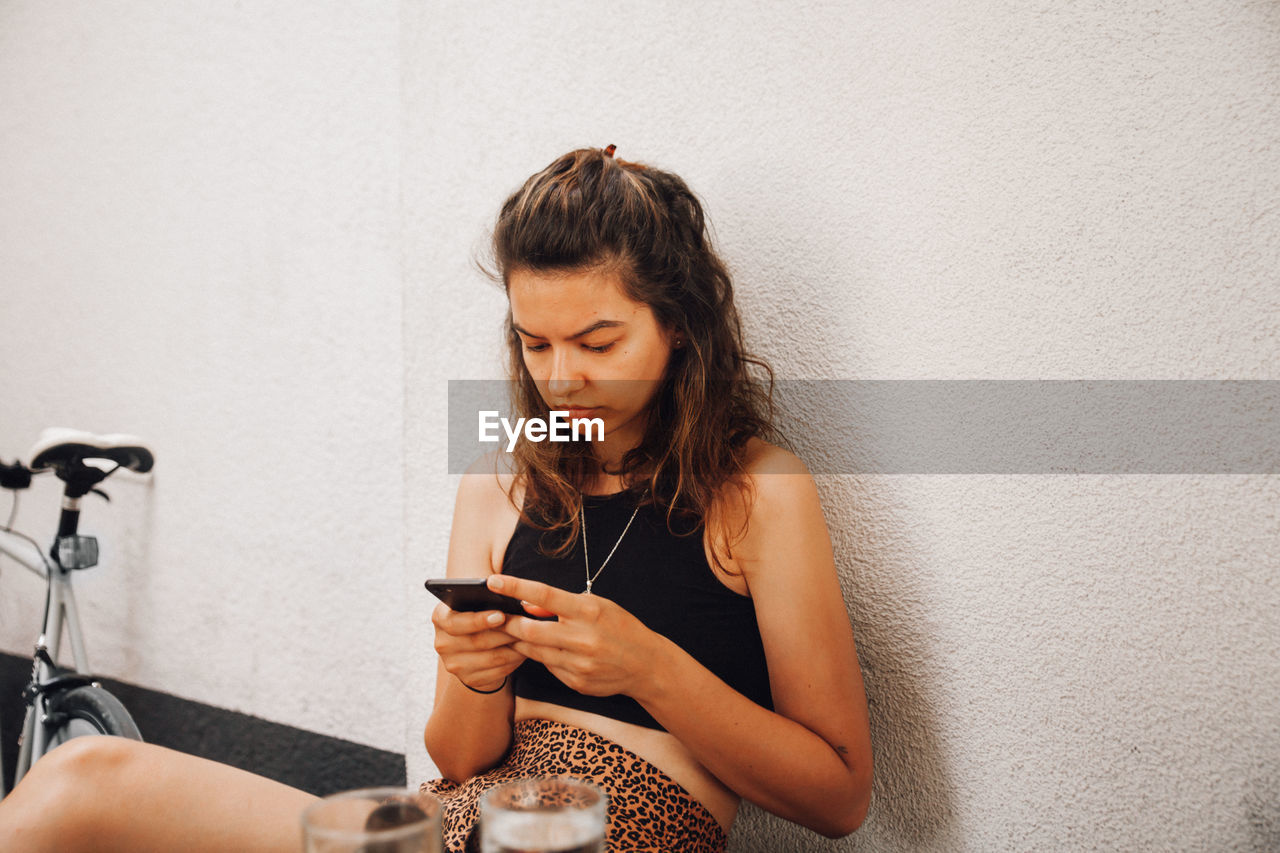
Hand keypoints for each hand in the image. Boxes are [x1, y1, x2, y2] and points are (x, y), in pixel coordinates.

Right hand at [431, 602, 525, 692]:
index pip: (455, 622)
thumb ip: (485, 594)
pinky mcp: (469, 679)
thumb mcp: (476, 599)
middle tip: (526, 626)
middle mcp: (442, 644)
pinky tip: (524, 651)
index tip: (501, 615)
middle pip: (476, 641)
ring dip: (513, 647)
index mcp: (440, 618)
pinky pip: (497, 672)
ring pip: (491, 658)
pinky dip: (513, 661)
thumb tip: (506, 594)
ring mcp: (454, 665)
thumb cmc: (480, 610)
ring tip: (530, 637)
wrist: (475, 638)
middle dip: (504, 633)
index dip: (479, 620)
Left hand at [486, 574, 663, 699]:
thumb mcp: (596, 605)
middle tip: (496, 617)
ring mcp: (579, 664)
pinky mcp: (576, 682)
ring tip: (515, 633)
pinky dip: (543, 657)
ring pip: (535, 652)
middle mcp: (582, 639)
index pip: (544, 595)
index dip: (515, 588)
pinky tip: (548, 650)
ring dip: (521, 642)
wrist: (645, 664)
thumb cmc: (619, 627)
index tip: (493, 581)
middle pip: (530, 631)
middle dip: (509, 624)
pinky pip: (548, 667)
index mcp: (587, 612)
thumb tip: (527, 604)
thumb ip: (560, 604)